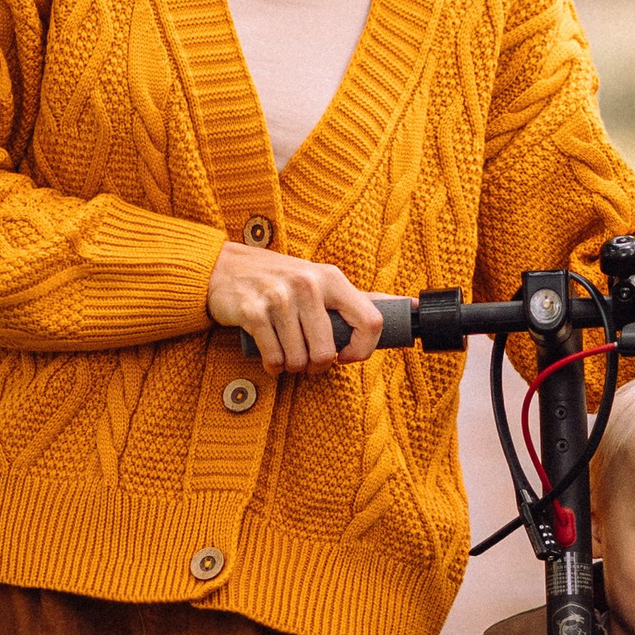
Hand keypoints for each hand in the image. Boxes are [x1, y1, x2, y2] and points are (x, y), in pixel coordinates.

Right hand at [206, 241, 380, 371]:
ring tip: (288, 355)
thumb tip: (410, 306)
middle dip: (318, 366)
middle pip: (328, 351)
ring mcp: (279, 297)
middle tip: (309, 361)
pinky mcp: (253, 312)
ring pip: (300, 359)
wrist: (224, 268)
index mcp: (331, 278)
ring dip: (293, 367)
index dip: (363, 350)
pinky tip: (272, 357)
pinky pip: (274, 358)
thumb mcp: (321, 280)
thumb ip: (360, 298)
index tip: (345, 356)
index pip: (371, 321)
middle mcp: (308, 284)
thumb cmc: (279, 278)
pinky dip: (273, 366)